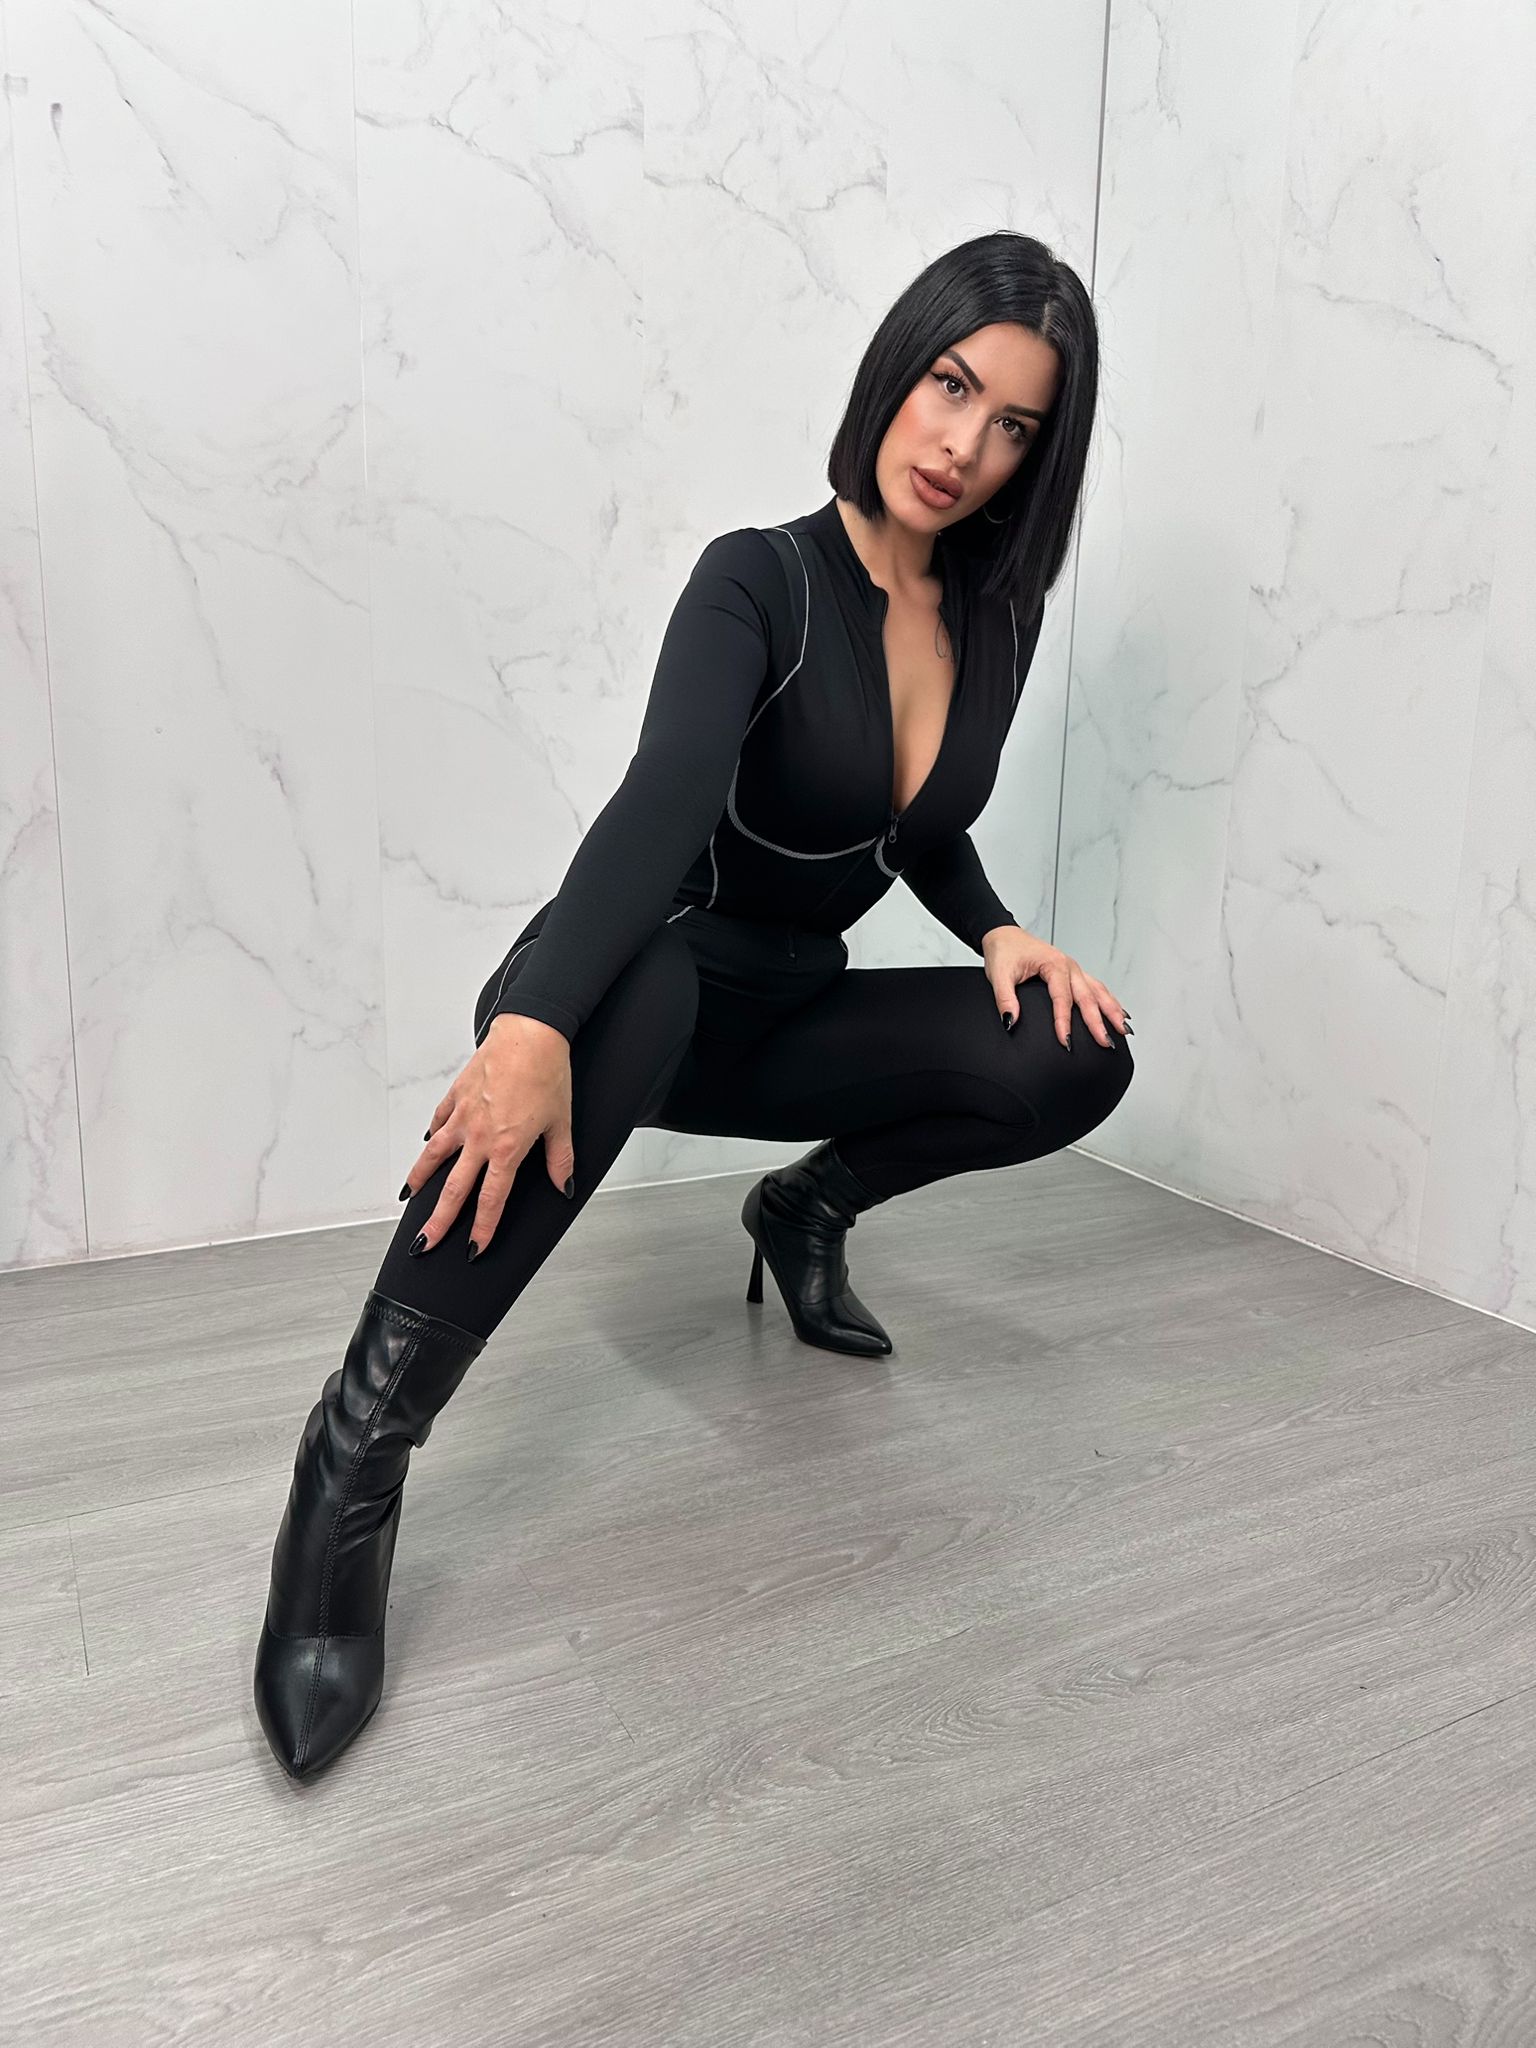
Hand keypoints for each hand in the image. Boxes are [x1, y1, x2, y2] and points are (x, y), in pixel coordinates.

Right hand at [400, 1015, 575, 1258]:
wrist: (530, 1032)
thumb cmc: (548, 1073)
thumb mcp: (562, 1121)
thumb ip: (560, 1159)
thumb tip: (565, 1186)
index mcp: (507, 1148)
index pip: (491, 1200)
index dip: (482, 1228)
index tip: (473, 1249)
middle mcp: (479, 1137)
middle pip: (454, 1188)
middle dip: (438, 1221)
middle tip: (424, 1244)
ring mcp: (463, 1116)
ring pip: (434, 1155)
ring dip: (420, 1180)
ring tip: (409, 1199)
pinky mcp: (456, 1095)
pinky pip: (439, 1121)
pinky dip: (432, 1135)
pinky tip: (427, 1143)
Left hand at [981, 924, 1130, 1049]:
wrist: (1004, 934)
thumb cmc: (1004, 951)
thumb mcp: (999, 975)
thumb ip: (1005, 999)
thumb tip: (1011, 1021)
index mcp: (1054, 964)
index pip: (1062, 998)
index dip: (1064, 1021)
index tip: (1066, 1041)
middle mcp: (1069, 966)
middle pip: (1088, 997)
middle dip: (1098, 1022)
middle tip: (1106, 1043)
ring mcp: (1073, 969)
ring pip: (1099, 991)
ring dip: (1112, 1011)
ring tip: (1123, 1030)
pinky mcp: (1073, 972)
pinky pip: (1096, 987)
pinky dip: (1108, 1001)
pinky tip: (1118, 1013)